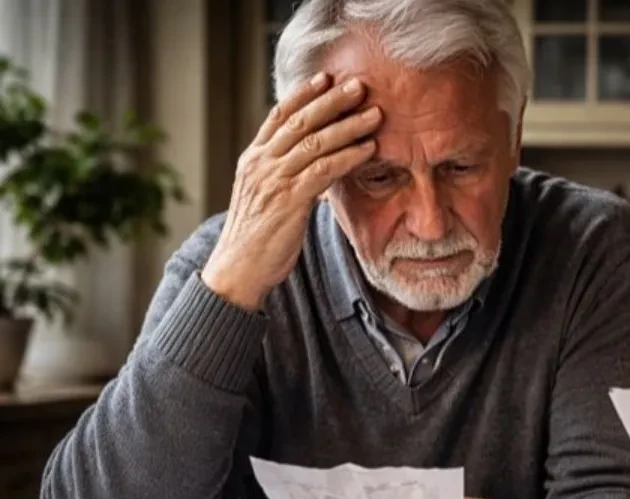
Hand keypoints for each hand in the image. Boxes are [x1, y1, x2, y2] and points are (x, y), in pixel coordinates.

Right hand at [201, 72, 381, 309]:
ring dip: (348, 126)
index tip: (326, 77)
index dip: (304, 95)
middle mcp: (260, 164)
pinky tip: (368, 149)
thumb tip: (313, 163)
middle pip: (300, 121)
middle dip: (331, 100)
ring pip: (314, 142)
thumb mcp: (265, 198)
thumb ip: (284, 176)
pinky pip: (323, 171)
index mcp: (253, 160)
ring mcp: (273, 181)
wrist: (237, 271)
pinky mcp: (288, 201)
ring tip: (375, 114)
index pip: (279, 116)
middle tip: (359, 86)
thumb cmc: (256, 238)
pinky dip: (348, 156)